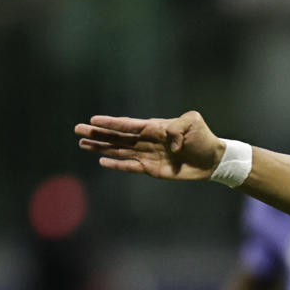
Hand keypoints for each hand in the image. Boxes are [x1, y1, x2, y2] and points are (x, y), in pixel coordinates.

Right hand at [74, 112, 223, 180]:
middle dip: (97, 134)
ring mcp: (147, 154)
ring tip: (83, 144)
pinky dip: (117, 164)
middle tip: (77, 130)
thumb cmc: (203, 137)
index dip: (110, 123)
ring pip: (119, 150)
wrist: (212, 159)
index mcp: (153, 127)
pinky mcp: (152, 169)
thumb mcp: (193, 123)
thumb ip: (179, 128)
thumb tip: (171, 143)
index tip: (92, 120)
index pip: (127, 124)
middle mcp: (146, 140)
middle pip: (117, 137)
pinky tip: (102, 161)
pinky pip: (131, 166)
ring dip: (101, 148)